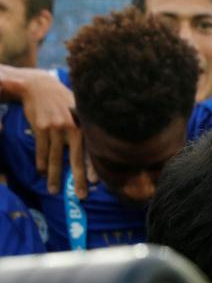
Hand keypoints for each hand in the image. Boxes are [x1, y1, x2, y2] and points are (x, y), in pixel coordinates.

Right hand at [9, 69, 93, 197]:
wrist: (39, 86)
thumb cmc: (63, 102)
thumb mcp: (79, 110)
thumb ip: (88, 128)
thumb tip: (101, 149)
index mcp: (84, 126)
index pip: (91, 151)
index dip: (93, 168)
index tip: (96, 184)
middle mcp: (72, 128)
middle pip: (76, 159)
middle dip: (78, 180)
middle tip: (81, 196)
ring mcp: (55, 128)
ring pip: (55, 158)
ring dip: (54, 177)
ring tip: (54, 191)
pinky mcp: (40, 128)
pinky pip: (41, 150)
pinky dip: (41, 163)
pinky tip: (42, 174)